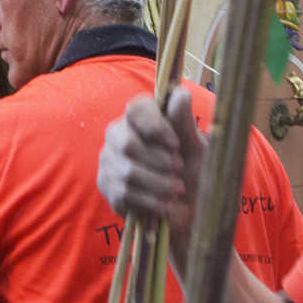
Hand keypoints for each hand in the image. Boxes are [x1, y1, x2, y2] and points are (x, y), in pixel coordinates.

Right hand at [98, 89, 205, 245]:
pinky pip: (123, 194)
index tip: (176, 145)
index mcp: (140, 117)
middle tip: (179, 170)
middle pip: (128, 143)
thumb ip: (185, 122)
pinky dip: (150, 202)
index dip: (155, 126)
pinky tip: (165, 206)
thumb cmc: (191, 170)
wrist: (186, 208)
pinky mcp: (106, 185)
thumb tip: (181, 94)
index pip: (136, 109)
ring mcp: (109, 160)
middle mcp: (119, 134)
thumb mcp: (196, 147)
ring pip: (127, 172)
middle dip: (159, 161)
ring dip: (158, 184)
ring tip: (177, 191)